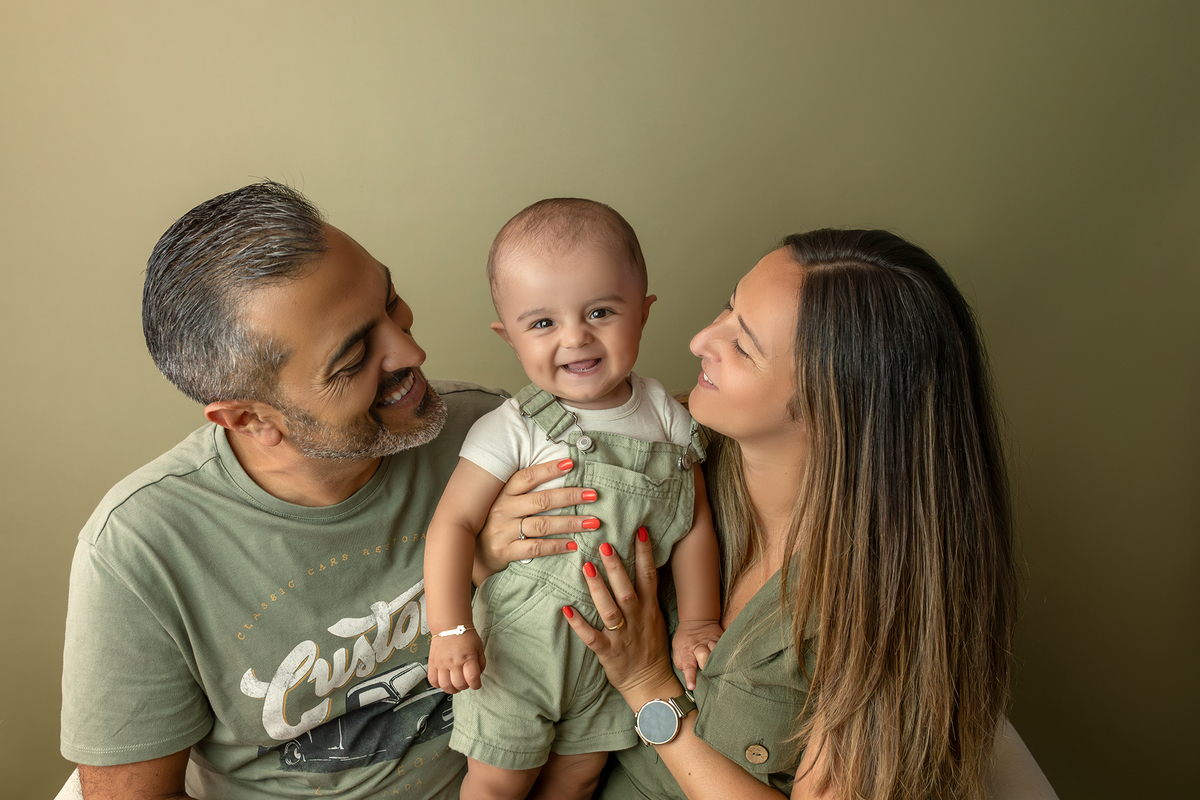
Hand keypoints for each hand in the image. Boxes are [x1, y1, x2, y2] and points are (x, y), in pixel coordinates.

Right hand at [428, 629, 485, 692]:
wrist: (449, 625)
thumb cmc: (466, 636)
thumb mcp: (479, 648)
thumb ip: (480, 664)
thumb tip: (476, 677)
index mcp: (468, 657)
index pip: (472, 679)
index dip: (476, 685)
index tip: (476, 684)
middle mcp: (454, 662)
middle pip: (459, 684)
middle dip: (465, 686)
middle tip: (465, 682)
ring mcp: (442, 663)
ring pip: (445, 686)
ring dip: (452, 689)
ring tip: (455, 684)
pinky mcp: (432, 663)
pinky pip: (433, 681)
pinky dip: (438, 685)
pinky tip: (444, 680)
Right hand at [473, 457, 598, 583]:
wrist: (472, 554)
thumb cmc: (494, 524)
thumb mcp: (503, 503)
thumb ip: (523, 492)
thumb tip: (558, 475)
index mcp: (503, 493)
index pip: (527, 477)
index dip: (548, 469)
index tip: (571, 463)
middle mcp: (502, 509)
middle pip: (541, 500)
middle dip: (570, 496)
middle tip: (593, 494)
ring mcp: (503, 531)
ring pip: (543, 524)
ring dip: (570, 522)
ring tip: (592, 522)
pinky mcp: (506, 551)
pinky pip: (536, 547)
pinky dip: (556, 546)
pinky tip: (574, 544)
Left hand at [562, 529, 681, 708]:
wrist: (651, 682)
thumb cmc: (649, 645)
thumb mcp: (654, 615)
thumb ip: (644, 592)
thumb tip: (638, 562)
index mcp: (649, 608)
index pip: (648, 576)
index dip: (644, 553)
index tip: (639, 530)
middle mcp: (637, 619)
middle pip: (627, 590)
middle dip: (616, 568)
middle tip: (605, 545)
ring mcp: (623, 636)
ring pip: (610, 610)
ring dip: (598, 589)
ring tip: (586, 567)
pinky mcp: (608, 652)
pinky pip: (592, 637)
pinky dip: (579, 624)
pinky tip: (566, 610)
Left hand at [672, 619, 722, 690]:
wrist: (697, 620)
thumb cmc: (685, 638)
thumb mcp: (677, 648)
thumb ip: (680, 663)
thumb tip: (686, 673)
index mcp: (687, 650)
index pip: (688, 665)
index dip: (690, 676)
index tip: (692, 687)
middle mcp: (699, 646)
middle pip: (705, 657)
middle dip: (707, 667)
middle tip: (710, 676)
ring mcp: (711, 641)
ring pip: (717, 651)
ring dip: (719, 661)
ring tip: (723, 671)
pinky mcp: (721, 638)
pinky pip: (726, 646)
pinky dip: (728, 654)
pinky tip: (733, 661)